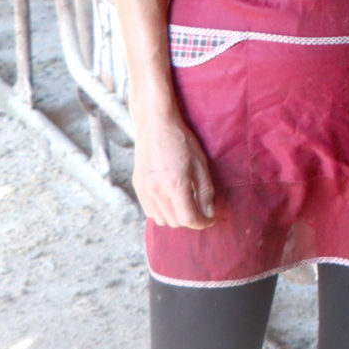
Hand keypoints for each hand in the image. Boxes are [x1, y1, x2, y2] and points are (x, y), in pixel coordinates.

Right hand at [132, 105, 216, 228]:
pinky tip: (171, 200)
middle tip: (201, 211)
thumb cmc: (182, 142)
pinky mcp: (137, 187)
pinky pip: (150, 211)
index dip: (203, 223)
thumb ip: (205, 192)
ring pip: (162, 220)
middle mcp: (156, 191)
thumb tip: (209, 213)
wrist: (155, 125)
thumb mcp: (201, 165)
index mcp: (175, 185)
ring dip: (176, 218)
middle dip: (191, 220)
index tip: (211, 219)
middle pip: (175, 222)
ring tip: (186, 206)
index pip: (189, 219)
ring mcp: (144, 190)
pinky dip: (162, 212)